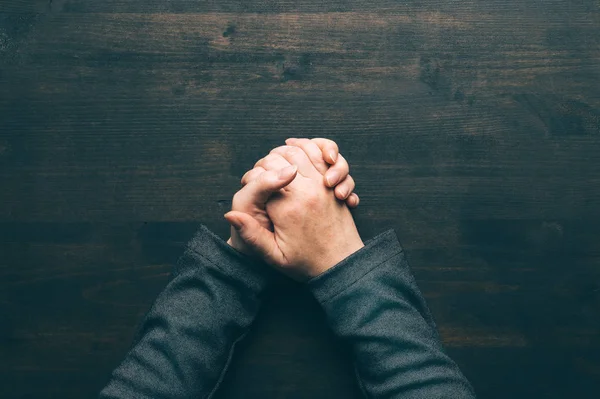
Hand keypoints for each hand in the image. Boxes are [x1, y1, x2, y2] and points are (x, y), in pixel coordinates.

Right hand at [224, 144, 363, 280]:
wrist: (340, 264)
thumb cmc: (306, 263)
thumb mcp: (274, 256)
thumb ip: (251, 234)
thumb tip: (230, 215)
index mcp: (286, 207)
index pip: (263, 173)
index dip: (253, 175)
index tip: (250, 184)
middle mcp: (305, 191)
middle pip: (281, 157)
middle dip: (268, 160)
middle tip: (262, 171)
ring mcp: (322, 184)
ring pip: (301, 151)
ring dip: (287, 150)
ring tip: (277, 157)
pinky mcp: (333, 183)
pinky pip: (320, 155)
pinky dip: (309, 148)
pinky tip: (300, 152)